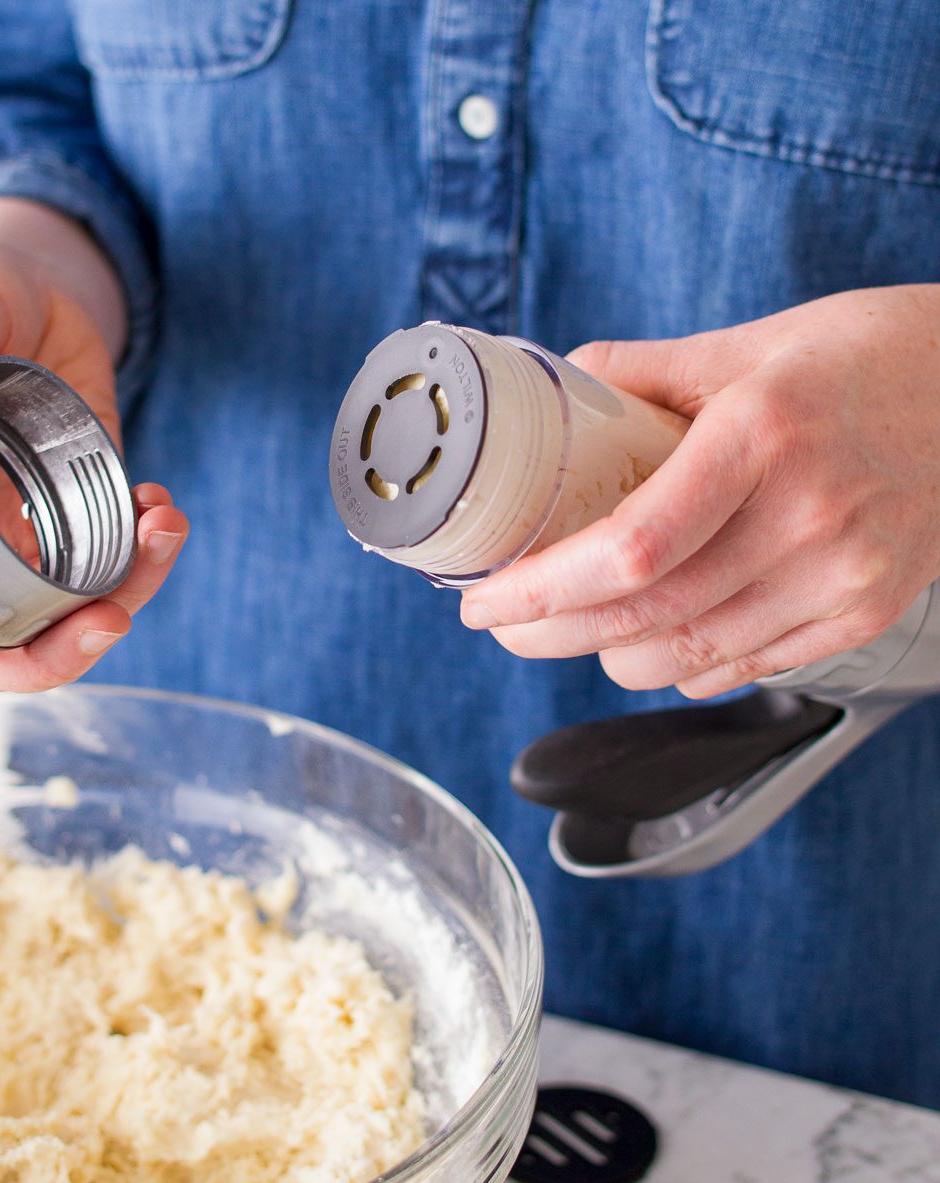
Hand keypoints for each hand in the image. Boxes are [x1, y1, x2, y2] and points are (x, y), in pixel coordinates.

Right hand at [0, 198, 187, 690]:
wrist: (37, 293)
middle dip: (52, 652)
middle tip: (112, 617)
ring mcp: (18, 538)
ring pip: (61, 618)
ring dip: (124, 596)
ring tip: (163, 527)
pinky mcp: (74, 524)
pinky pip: (108, 572)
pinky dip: (147, 559)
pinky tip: (162, 507)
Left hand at [460, 285, 939, 696]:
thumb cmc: (868, 358)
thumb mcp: (751, 343)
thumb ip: (646, 371)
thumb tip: (562, 387)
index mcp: (761, 438)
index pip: (630, 549)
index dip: (541, 589)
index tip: (485, 598)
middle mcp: (807, 518)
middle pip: (644, 617)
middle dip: (548, 633)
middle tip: (501, 623)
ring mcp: (843, 577)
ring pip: (687, 658)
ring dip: (606, 655)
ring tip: (566, 629)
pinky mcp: (864, 613)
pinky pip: (745, 668)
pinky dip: (680, 665)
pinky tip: (652, 640)